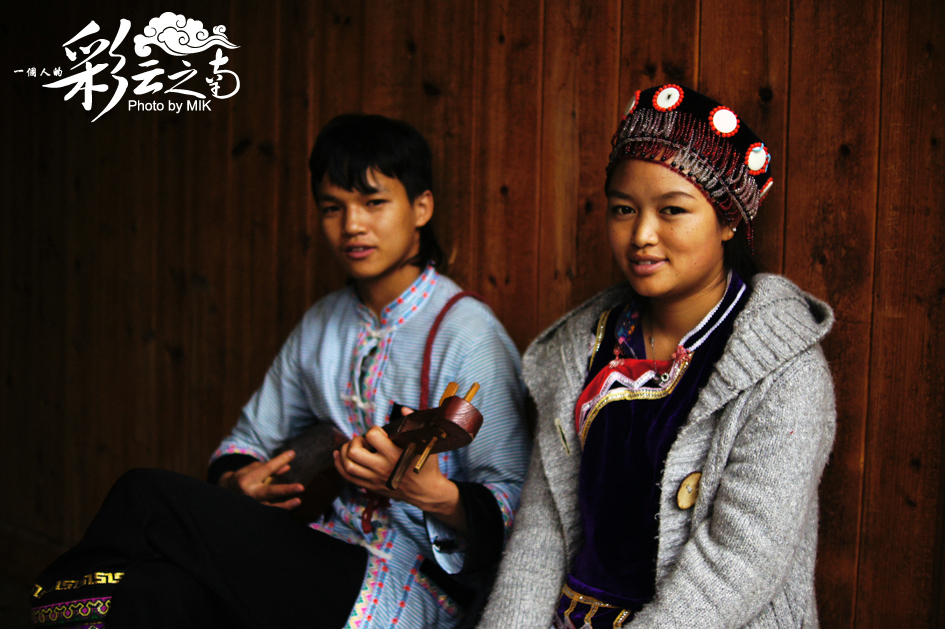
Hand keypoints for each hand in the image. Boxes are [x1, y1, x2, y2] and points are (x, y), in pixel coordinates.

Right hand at [218, 450, 304, 509]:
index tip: (292, 453)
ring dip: (286, 505)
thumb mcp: (254, 469)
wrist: (229, 493)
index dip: (280, 460)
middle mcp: (249, 493)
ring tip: (299, 501)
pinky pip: (270, 514)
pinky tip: (293, 508)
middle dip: (285, 490)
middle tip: (301, 487)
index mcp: (246, 479)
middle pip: (269, 491)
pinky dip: (280, 512)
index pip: (267, 469)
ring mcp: (252, 505)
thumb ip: (271, 468)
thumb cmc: (245, 477)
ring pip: (271, 507)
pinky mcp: (255, 514)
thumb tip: (288, 467)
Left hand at [334, 420, 465, 532]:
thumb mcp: (426, 443)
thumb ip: (413, 424)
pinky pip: (348, 477)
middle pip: (354, 452)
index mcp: (395, 455)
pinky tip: (339, 455)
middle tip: (364, 440)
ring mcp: (374, 479)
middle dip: (356, 441)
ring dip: (346, 452)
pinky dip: (339, 464)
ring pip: (348, 465)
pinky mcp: (371, 486)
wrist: (427, 491)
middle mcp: (382, 468)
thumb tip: (403, 409)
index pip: (372, 437)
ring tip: (354, 446)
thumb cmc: (427, 465)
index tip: (380, 432)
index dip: (373, 430)